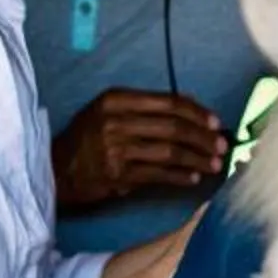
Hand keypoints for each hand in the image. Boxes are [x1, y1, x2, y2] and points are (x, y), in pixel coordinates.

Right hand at [53, 89, 225, 210]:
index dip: (197, 112)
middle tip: (221, 146)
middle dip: (203, 138)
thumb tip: (190, 105)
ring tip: (214, 165)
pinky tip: (193, 178)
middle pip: (173, 127)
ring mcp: (115, 148)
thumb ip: (144, 107)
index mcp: (116, 99)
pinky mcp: (117, 175)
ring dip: (197, 159)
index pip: (168, 102)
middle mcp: (115, 120)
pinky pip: (158, 174)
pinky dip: (179, 176)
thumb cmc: (88, 139)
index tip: (216, 122)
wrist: (56, 170)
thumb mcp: (108, 112)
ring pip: (170, 152)